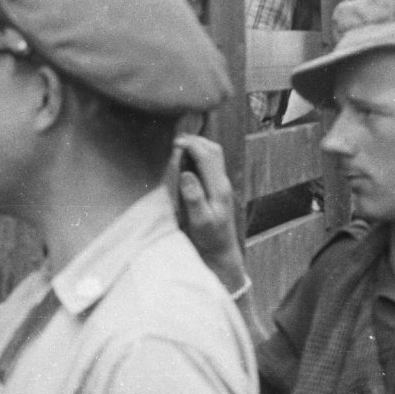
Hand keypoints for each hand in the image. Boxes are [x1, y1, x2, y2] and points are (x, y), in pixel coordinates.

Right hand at [174, 135, 246, 288]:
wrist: (220, 252)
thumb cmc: (208, 239)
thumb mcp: (200, 221)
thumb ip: (194, 197)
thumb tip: (186, 173)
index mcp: (219, 188)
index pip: (208, 155)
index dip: (191, 144)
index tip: (173, 142)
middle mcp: (222, 183)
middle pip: (213, 149)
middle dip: (195, 140)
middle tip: (173, 141)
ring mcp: (220, 185)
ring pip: (213, 154)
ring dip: (197, 146)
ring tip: (178, 146)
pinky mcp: (216, 189)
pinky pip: (209, 164)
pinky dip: (197, 155)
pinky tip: (184, 159)